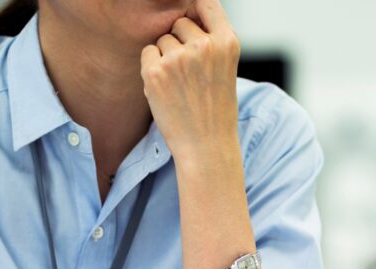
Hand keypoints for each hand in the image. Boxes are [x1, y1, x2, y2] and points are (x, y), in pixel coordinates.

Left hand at [140, 0, 240, 164]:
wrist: (207, 147)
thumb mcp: (226, 68)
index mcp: (227, 42)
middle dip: (180, 41)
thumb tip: (183, 16)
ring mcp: (178, 58)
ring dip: (166, 57)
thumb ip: (210, 39)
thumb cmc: (216, 109)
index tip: (190, 15)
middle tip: (189, 73)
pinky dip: (152, 69)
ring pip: (163, 40)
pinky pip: (147, 53)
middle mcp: (204, 46)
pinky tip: (167, 90)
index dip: (194, 8)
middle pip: (179, 23)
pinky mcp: (155, 72)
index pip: (206, 2)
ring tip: (181, 86)